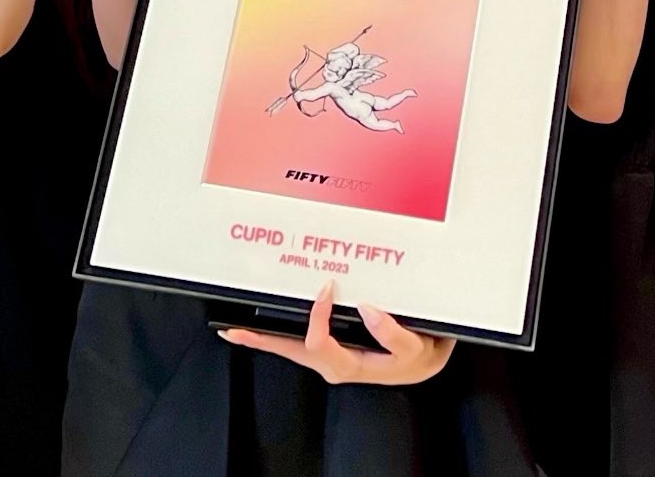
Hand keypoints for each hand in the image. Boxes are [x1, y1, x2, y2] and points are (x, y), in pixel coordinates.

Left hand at [220, 281, 454, 386]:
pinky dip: (278, 337)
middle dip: (262, 341)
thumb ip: (392, 333)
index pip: (319, 342)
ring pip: (289, 349)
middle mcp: (331, 364)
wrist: (420, 363)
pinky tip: (265, 329)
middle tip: (234, 330)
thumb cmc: (414, 357)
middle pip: (290, 352)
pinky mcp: (328, 351)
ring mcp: (327, 359)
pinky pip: (298, 344)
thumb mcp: (413, 349)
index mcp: (348, 365)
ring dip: (263, 339)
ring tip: (237, 330)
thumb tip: (366, 309)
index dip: (317, 316)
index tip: (326, 288)